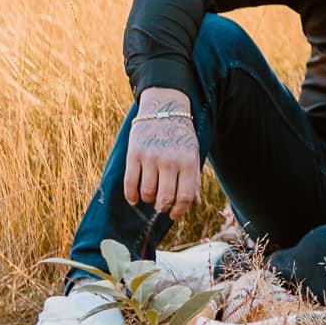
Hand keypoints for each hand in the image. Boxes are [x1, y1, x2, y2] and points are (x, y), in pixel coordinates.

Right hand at [124, 87, 202, 220]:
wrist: (163, 109)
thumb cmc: (181, 136)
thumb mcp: (193, 155)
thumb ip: (194, 179)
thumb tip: (195, 204)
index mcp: (188, 162)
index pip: (185, 197)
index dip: (179, 211)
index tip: (174, 215)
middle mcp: (169, 160)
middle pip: (165, 198)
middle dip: (163, 208)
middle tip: (161, 207)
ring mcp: (150, 157)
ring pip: (147, 193)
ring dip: (148, 200)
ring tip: (150, 196)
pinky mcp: (134, 154)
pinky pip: (130, 183)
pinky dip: (131, 196)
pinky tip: (134, 199)